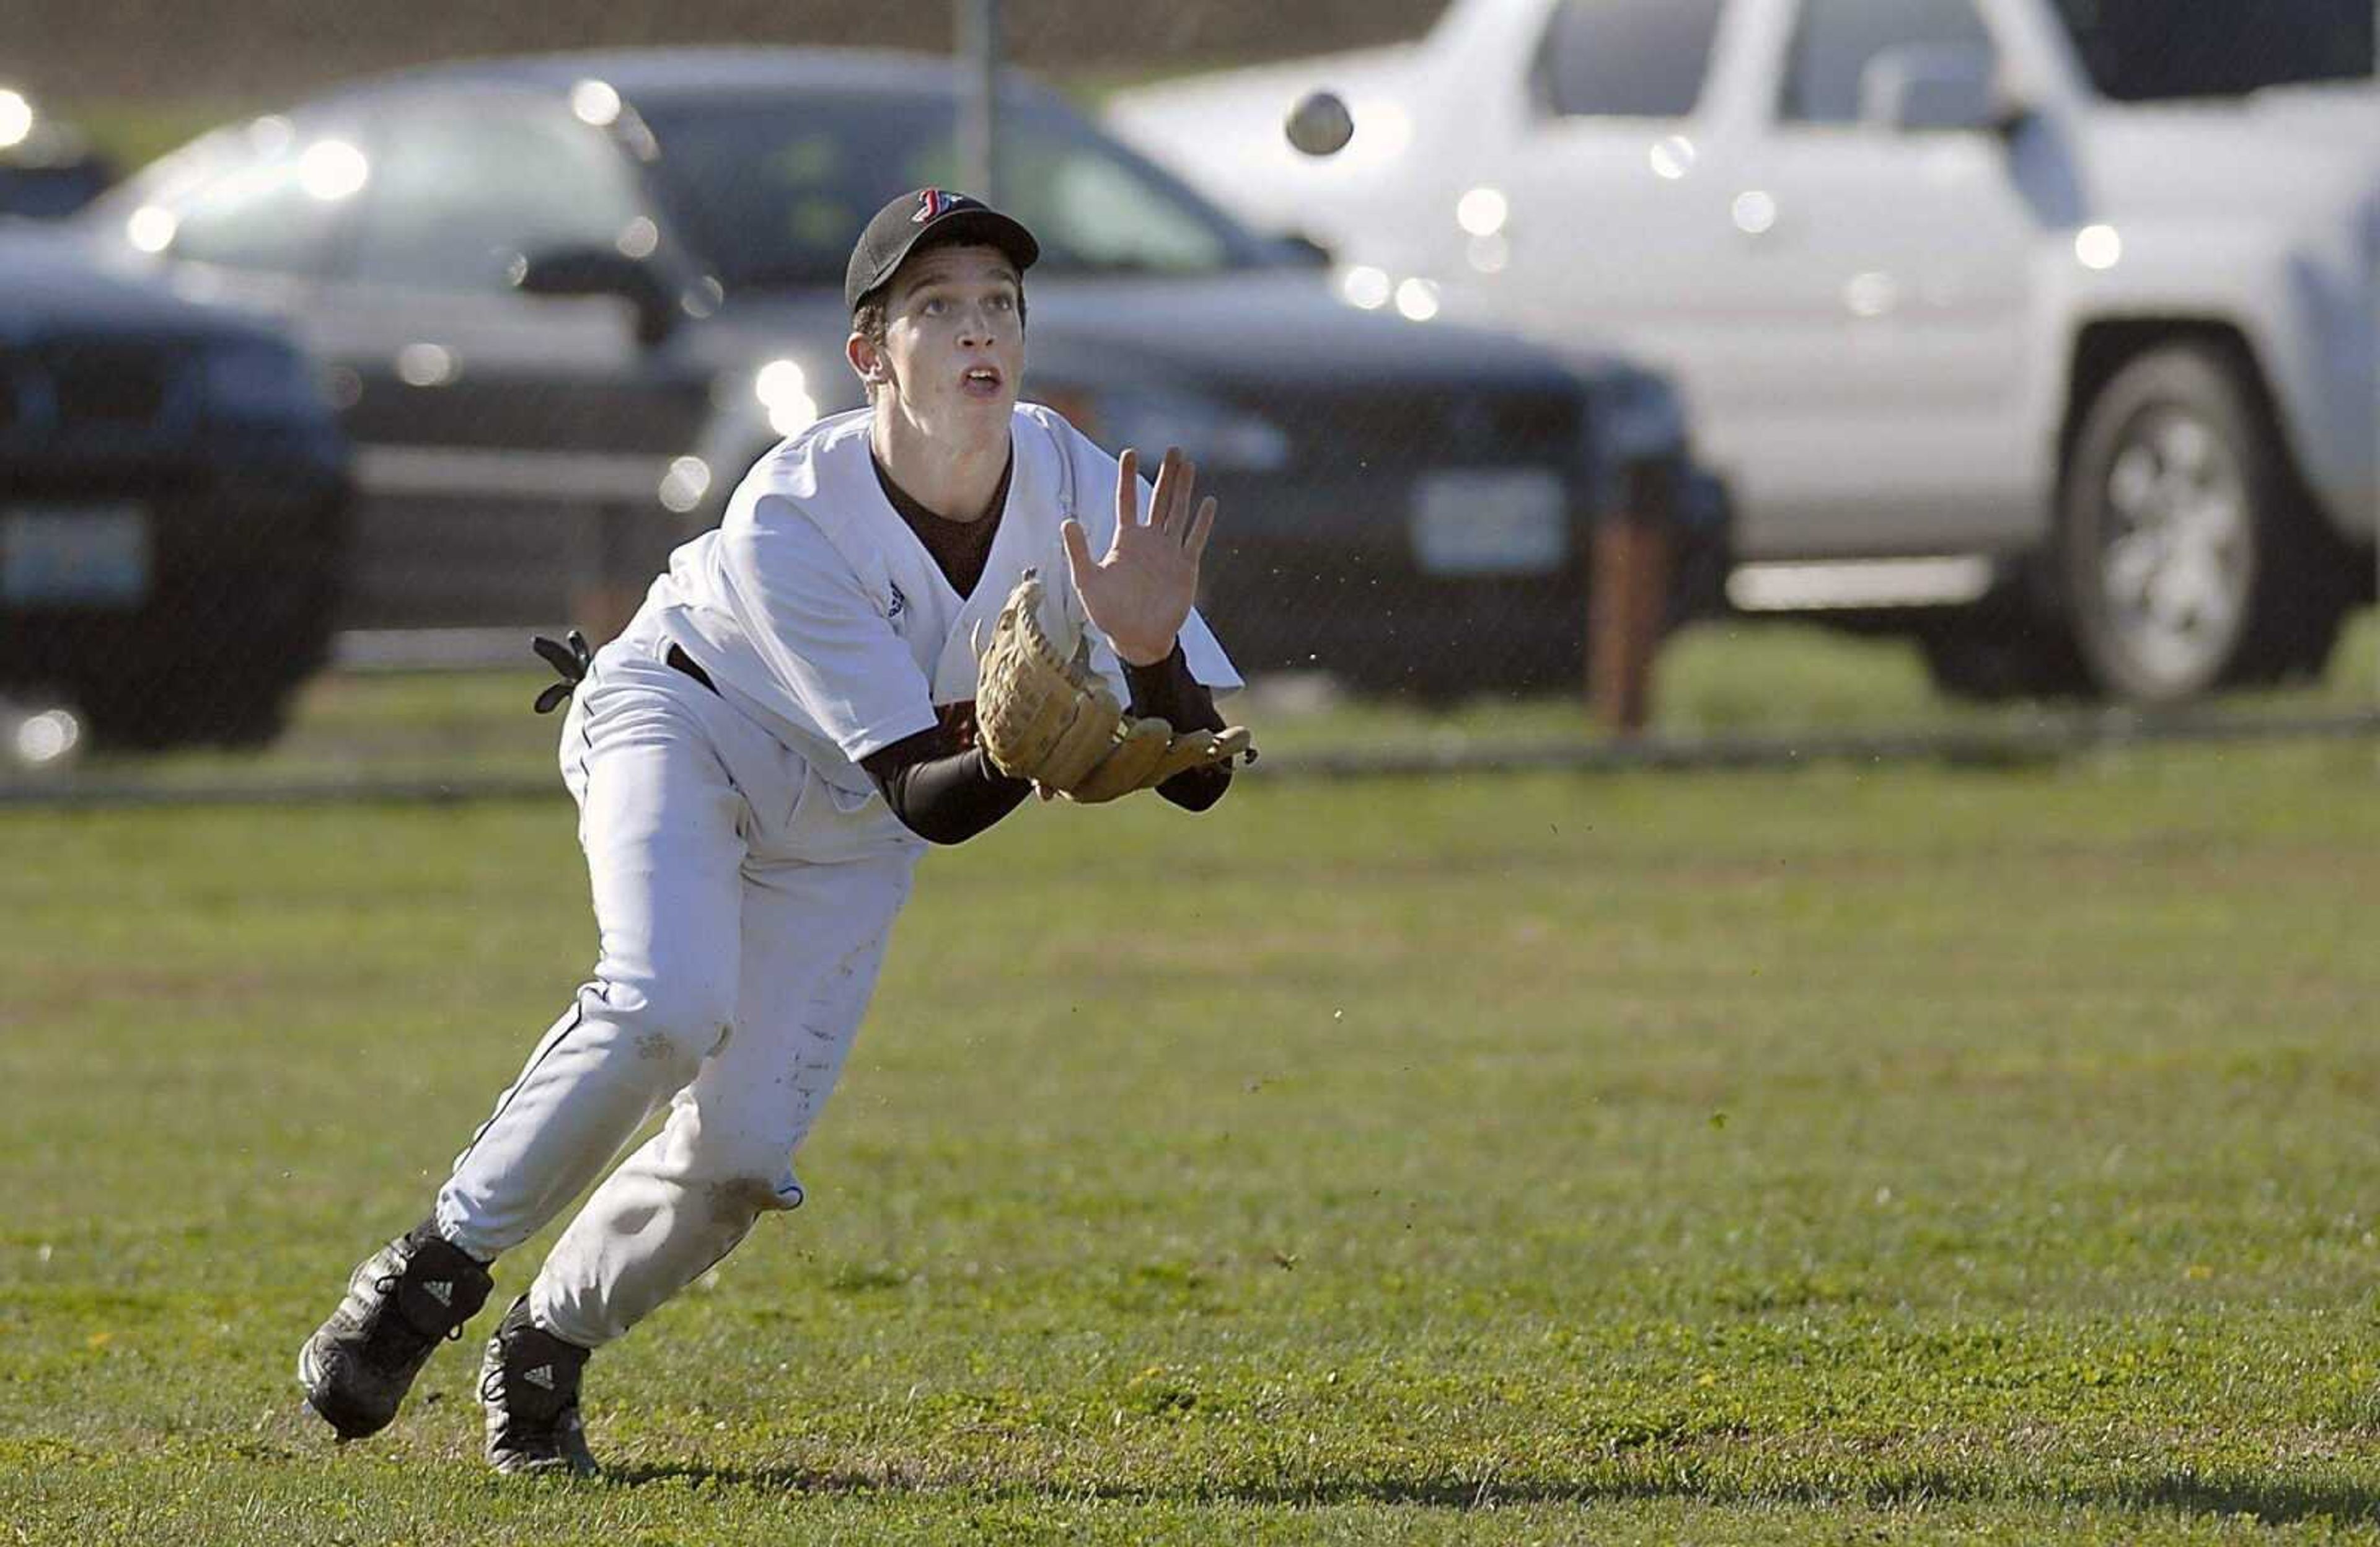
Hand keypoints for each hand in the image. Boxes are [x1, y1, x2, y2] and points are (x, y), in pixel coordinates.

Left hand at [1061, 447, 1216, 667]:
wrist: (1137, 638)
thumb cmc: (1109, 613)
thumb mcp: (1087, 582)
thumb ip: (1079, 551)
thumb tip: (1067, 521)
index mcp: (1125, 541)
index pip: (1126, 501)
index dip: (1128, 477)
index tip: (1131, 452)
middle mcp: (1149, 541)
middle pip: (1159, 499)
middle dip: (1167, 474)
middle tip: (1173, 449)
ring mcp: (1169, 552)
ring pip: (1178, 512)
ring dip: (1184, 489)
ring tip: (1189, 464)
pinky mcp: (1185, 567)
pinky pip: (1195, 539)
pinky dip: (1202, 521)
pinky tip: (1209, 501)